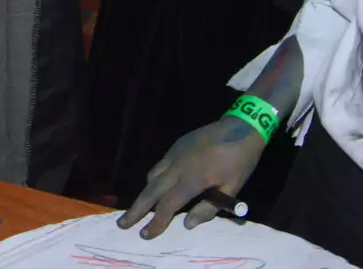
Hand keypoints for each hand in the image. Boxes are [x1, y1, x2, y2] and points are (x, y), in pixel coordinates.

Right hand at [117, 117, 264, 238]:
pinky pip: (158, 166)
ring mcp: (174, 154)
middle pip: (150, 191)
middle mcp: (177, 167)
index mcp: (192, 179)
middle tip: (122, 224)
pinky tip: (158, 186)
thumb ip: (208, 209)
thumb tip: (187, 224)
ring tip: (140, 208)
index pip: (168, 205)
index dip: (156, 222)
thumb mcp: (231, 189)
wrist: (240, 128)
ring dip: (145, 194)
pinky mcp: (175, 147)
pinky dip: (153, 179)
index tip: (145, 234)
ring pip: (152, 176)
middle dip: (136, 209)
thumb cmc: (239, 162)